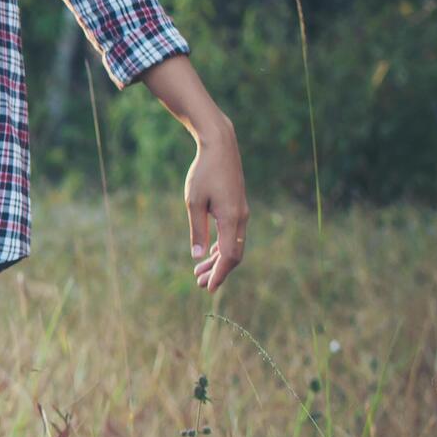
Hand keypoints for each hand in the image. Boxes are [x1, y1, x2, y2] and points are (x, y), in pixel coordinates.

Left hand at [184, 120, 246, 290]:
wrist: (221, 148)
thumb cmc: (204, 173)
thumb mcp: (194, 202)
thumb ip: (197, 230)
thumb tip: (196, 257)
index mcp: (231, 219)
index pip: (229, 256)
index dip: (220, 274)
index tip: (209, 288)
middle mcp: (241, 218)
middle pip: (233, 254)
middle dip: (218, 271)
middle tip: (200, 284)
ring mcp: (242, 213)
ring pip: (233, 245)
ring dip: (218, 260)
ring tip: (200, 273)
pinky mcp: (238, 208)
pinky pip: (233, 235)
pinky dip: (222, 247)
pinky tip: (209, 253)